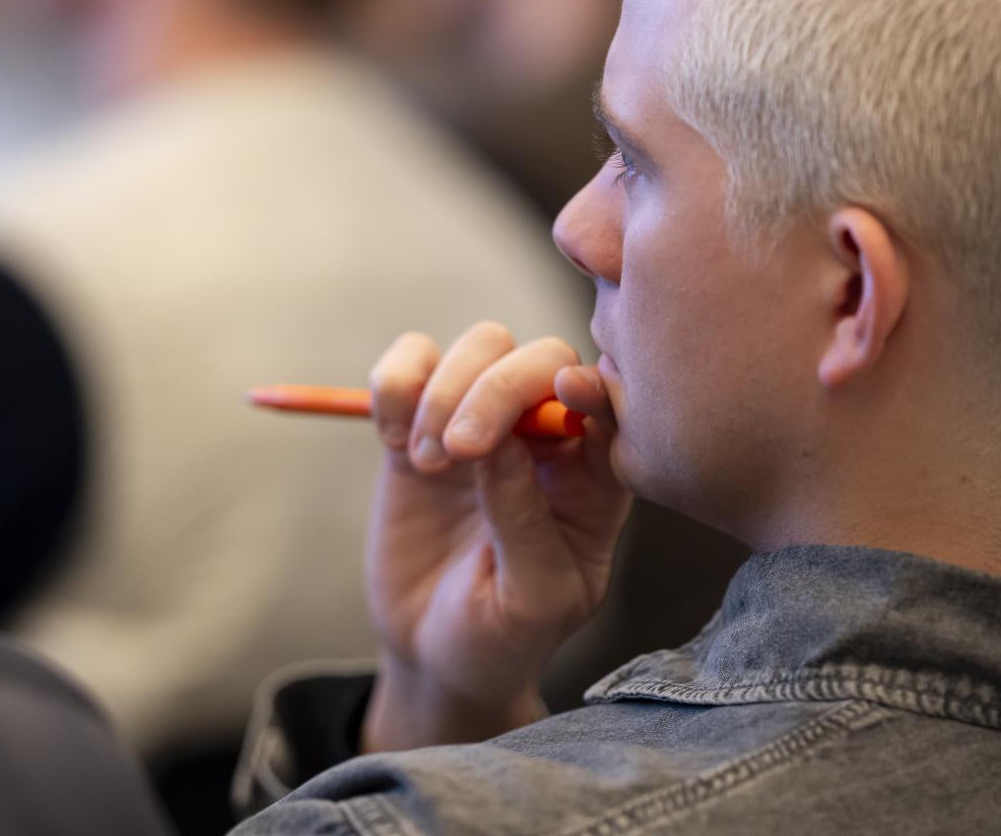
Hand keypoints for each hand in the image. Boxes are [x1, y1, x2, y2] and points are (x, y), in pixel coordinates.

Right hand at [358, 323, 631, 752]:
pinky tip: (394, 441)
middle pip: (538, 358)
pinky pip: (413, 360)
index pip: (607, 400)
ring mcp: (484, 421)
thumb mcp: (533, 600)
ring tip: (427, 464)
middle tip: (460, 450)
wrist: (433, 655)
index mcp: (596, 476)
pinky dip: (397, 383)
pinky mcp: (421, 422)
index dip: (590, 384)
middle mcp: (547, 436)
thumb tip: (505, 442)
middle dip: (498, 389)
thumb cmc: (505, 637)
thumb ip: (526, 521)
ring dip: (445, 391)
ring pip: (480, 345)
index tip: (564, 393)